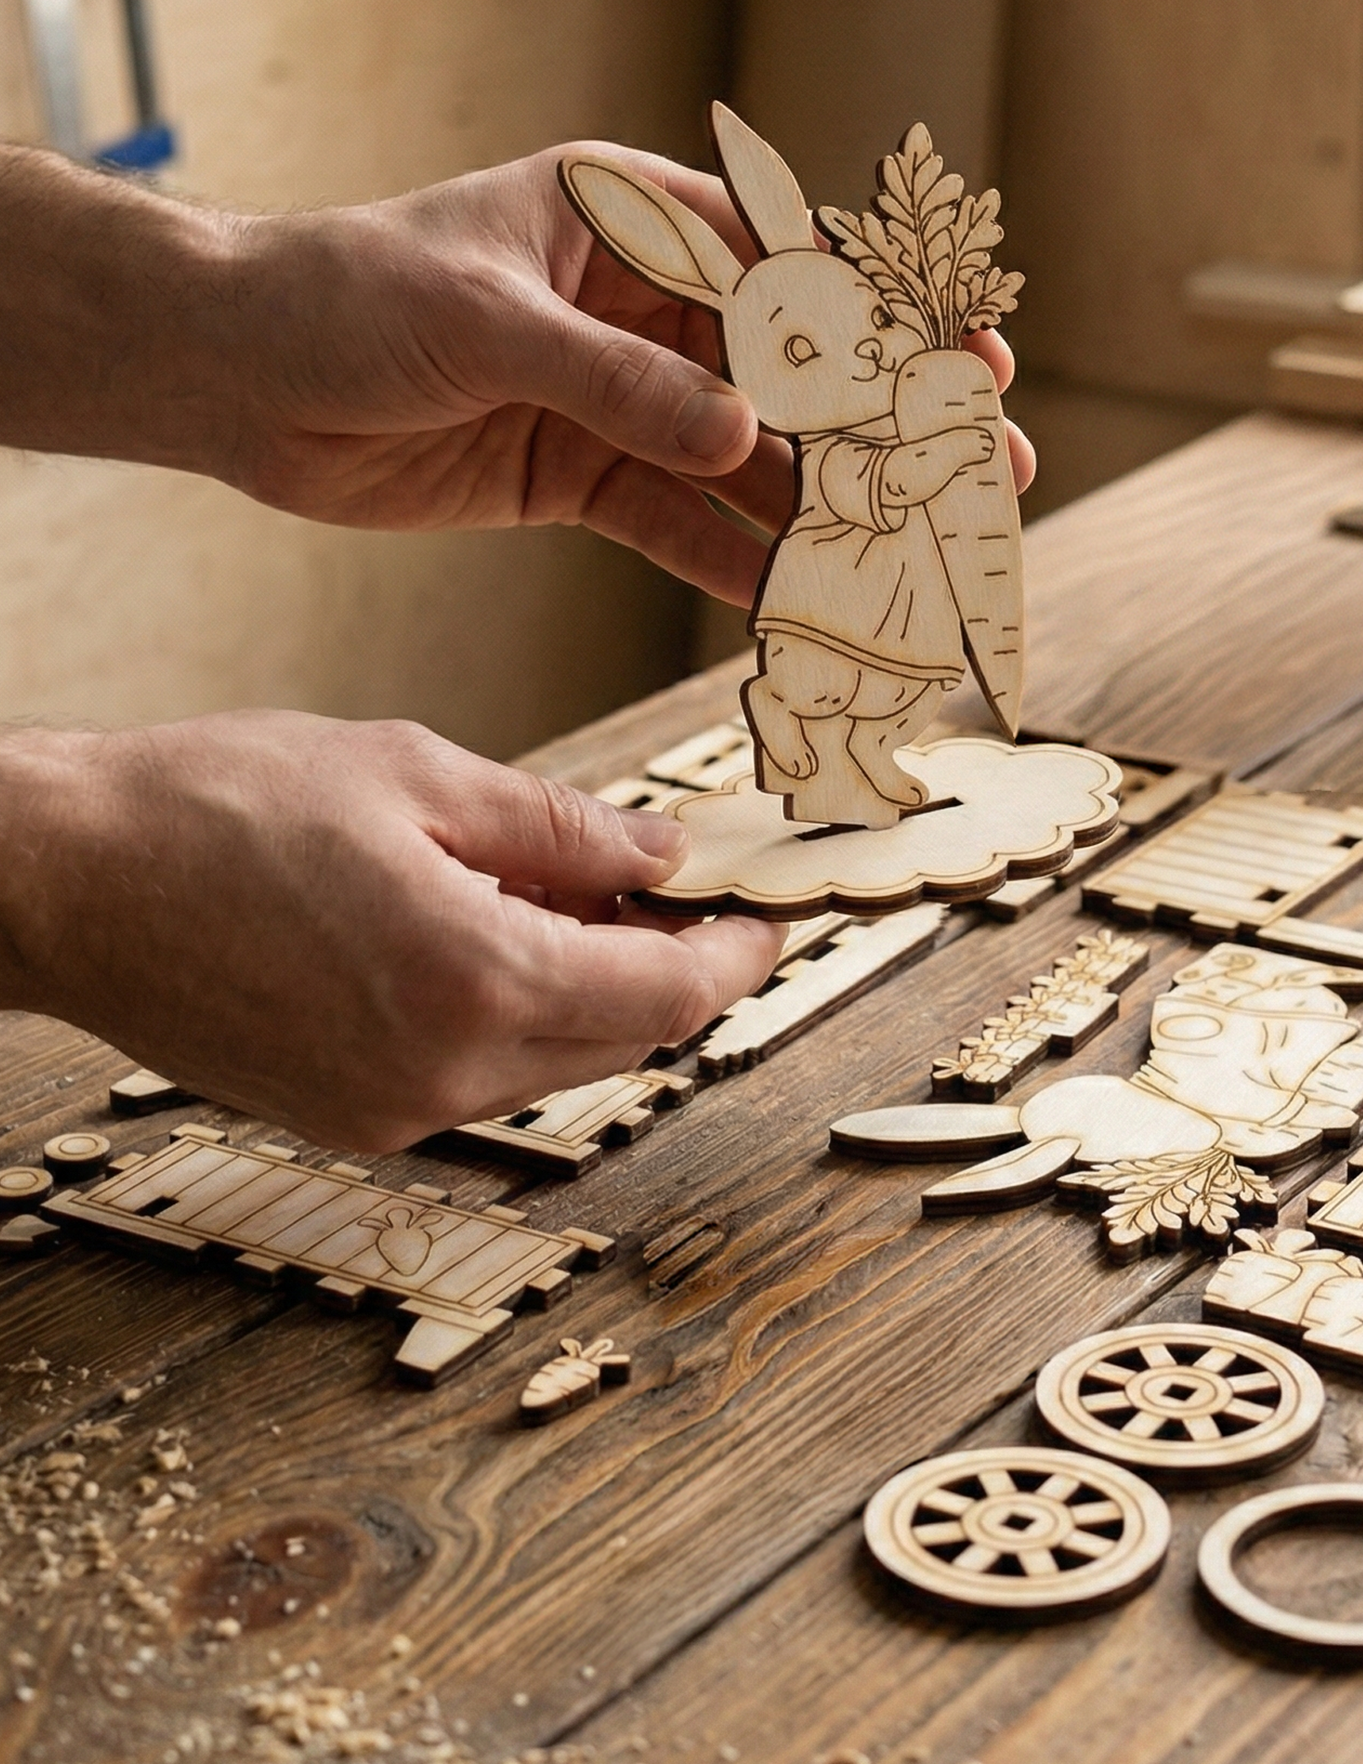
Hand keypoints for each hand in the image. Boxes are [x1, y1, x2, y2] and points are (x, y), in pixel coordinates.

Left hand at [0, 143, 1034, 605]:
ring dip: (828, 512)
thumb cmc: (345, 296)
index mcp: (633, 218)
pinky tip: (800, 602)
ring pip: (750, 462)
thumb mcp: (489, 322)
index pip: (788, 267)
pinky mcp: (587, 478)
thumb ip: (620, 384)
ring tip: (912, 558)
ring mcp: (623, 399)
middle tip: (985, 474)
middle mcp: (645, 309)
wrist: (236, 378)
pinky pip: (681, 526)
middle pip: (796, 375)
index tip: (973, 360)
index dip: (889, 321)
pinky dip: (735, 564)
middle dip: (890, 429)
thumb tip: (741, 437)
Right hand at [0, 714, 783, 1152]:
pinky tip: (498, 942)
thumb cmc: (214, 807)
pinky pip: (482, 1079)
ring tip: (573, 900)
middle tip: (675, 896)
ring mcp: (390, 1113)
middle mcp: (441, 1073)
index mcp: (473, 979)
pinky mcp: (349, 1120)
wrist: (62, 881)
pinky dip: (520, 1019)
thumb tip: (661, 854)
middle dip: (669, 973)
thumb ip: (565, 828)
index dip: (731, 959)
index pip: (665, 996)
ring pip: (556, 1064)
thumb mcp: (418, 773)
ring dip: (594, 995)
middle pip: (623, 1042)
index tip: (761, 923)